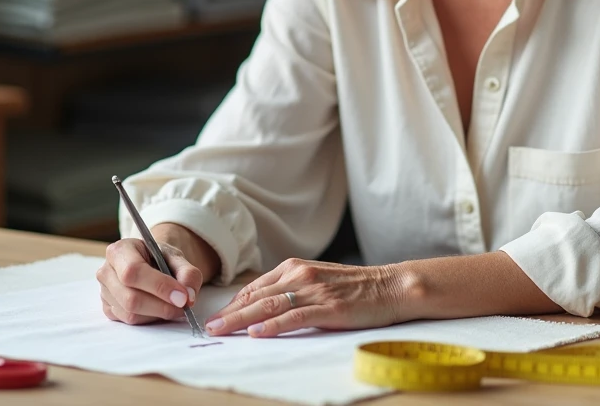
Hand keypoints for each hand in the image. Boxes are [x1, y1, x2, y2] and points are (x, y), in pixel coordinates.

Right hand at [97, 234, 201, 324]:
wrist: (150, 263)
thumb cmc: (160, 258)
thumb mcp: (177, 257)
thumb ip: (187, 273)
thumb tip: (188, 296)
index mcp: (121, 250)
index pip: (133, 271)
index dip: (159, 286)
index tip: (182, 296)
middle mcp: (106, 271)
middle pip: (130, 298)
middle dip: (161, 306)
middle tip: (183, 305)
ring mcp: (104, 292)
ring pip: (130, 313)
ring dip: (157, 314)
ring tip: (173, 306)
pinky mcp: (108, 309)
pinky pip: (129, 321)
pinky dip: (150, 319)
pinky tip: (159, 308)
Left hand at [204, 259, 406, 337]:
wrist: (390, 286)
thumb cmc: (354, 287)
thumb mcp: (317, 280)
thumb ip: (291, 289)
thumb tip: (261, 307)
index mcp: (295, 268)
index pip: (255, 287)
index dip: (233, 303)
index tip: (216, 316)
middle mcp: (300, 275)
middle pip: (256, 296)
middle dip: (230, 313)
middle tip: (208, 327)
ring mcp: (314, 291)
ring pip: (269, 306)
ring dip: (241, 319)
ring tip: (222, 330)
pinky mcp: (328, 308)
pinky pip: (294, 317)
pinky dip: (273, 325)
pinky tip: (257, 332)